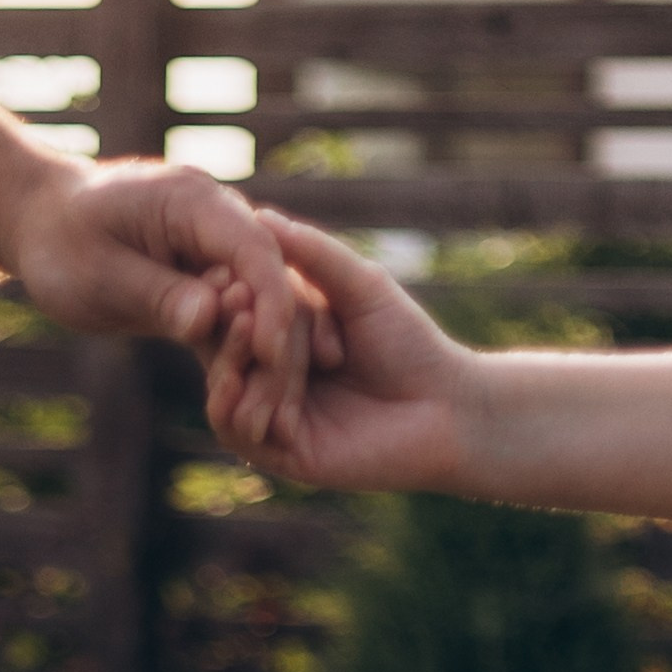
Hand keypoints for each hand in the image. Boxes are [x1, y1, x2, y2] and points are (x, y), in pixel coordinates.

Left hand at [7, 158, 307, 443]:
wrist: (43, 227)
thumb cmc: (61, 245)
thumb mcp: (100, 274)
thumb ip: (156, 295)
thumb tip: (210, 319)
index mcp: (193, 202)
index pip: (253, 249)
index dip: (271, 301)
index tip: (274, 354)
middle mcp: (217, 220)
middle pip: (270, 280)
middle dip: (280, 340)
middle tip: (282, 403)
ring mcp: (216, 251)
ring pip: (259, 306)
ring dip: (267, 360)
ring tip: (271, 419)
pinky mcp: (208, 281)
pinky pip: (236, 321)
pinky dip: (242, 360)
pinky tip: (248, 408)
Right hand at [201, 212, 476, 489]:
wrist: (446, 407)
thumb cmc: (409, 342)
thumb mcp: (358, 286)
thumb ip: (313, 254)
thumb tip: (260, 216)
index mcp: (285, 335)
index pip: (235, 311)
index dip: (226, 291)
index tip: (229, 270)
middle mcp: (272, 376)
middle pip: (225, 350)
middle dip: (229, 327)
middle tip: (238, 302)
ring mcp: (274, 417)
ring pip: (227, 388)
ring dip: (236, 361)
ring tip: (249, 332)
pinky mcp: (282, 455)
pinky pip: (237, 432)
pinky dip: (235, 405)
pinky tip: (242, 382)